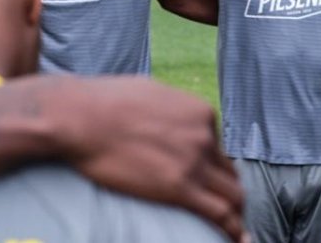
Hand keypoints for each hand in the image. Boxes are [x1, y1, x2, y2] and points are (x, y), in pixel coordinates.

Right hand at [54, 78, 245, 241]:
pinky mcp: (180, 188)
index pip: (217, 147)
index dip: (212, 167)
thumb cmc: (104, 102)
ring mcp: (195, 163)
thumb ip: (168, 110)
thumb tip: (163, 118)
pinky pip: (219, 213)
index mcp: (200, 114)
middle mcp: (205, 137)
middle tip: (226, 208)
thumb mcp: (151, 92)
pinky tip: (238, 239)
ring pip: (231, 194)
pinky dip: (233, 228)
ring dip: (235, 212)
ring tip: (236, 230)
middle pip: (229, 172)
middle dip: (228, 190)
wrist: (83, 117)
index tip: (206, 180)